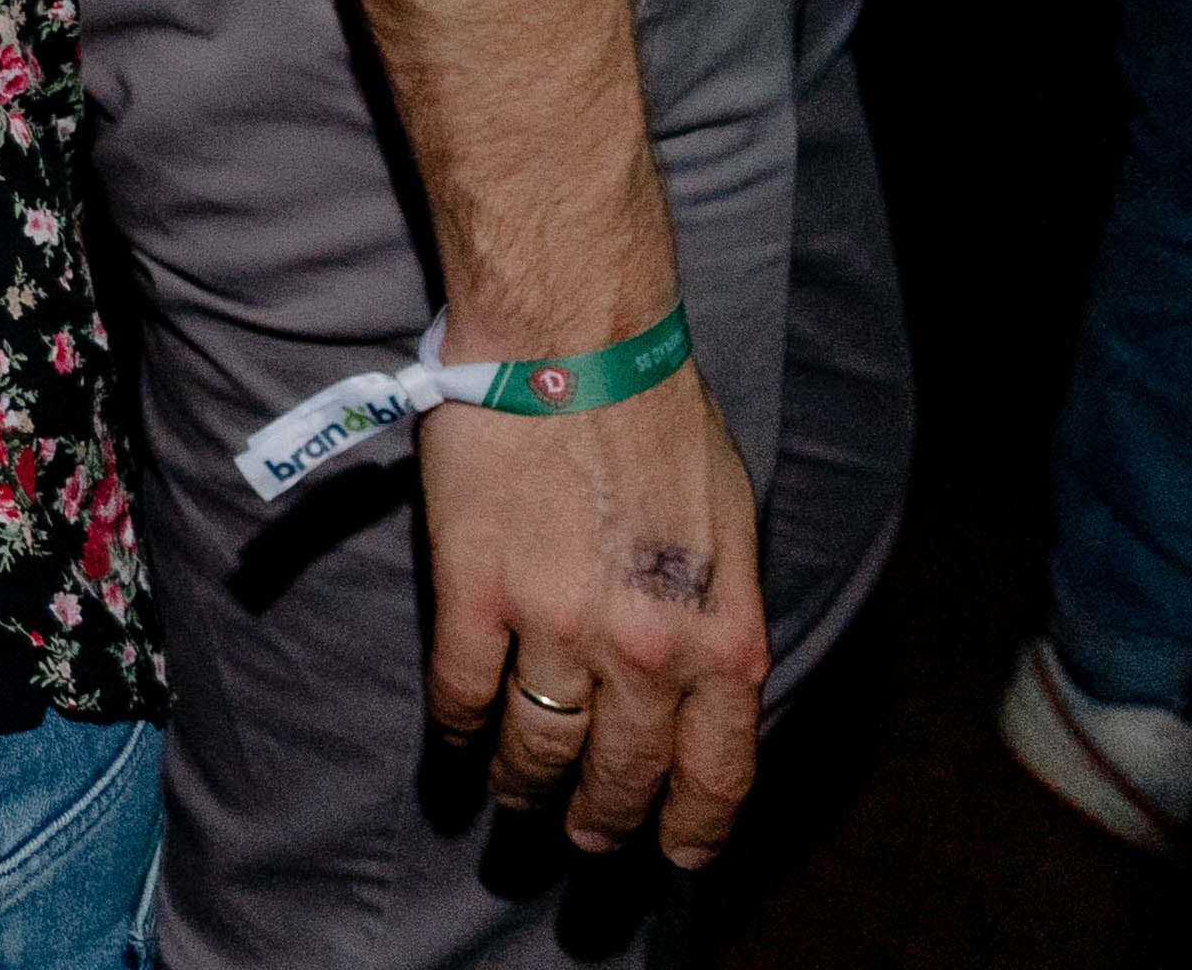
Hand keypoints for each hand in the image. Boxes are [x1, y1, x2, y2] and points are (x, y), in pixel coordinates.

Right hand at [419, 352, 767, 864]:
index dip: (689, 830)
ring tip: (512, 796)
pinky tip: (457, 738)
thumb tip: (703, 686)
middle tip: (582, 836)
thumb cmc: (660, 418)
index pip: (716, 777)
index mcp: (723, 637)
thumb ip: (719, 619)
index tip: (671, 853)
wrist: (573, 339)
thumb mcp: (734, 531)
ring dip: (522, 785)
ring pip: (535, 747)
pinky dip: (457, 730)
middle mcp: (647, 651)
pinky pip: (461, 693)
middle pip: (618, 777)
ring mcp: (556, 626)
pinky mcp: (474, 592)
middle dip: (599, 822)